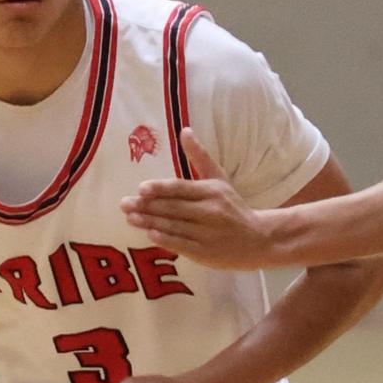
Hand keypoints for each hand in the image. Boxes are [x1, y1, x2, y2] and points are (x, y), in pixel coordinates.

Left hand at [122, 129, 276, 270]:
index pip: (181, 189)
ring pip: (174, 227)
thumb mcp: (219, 179)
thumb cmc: (233, 207)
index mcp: (212, 191)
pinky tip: (150, 234)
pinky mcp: (206, 253)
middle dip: (146, 206)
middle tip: (124, 204)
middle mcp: (210, 212)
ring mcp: (208, 234)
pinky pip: (182, 245)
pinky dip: (166, 240)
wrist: (257, 239)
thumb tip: (184, 130)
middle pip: (173, 208)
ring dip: (149, 222)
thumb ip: (200, 156)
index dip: (160, 189)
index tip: (141, 189)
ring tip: (130, 218)